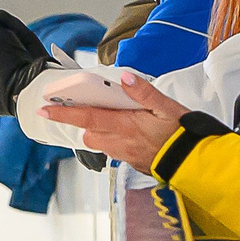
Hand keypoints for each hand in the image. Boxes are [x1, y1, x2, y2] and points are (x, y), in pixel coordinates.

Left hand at [41, 71, 187, 172]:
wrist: (195, 163)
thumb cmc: (182, 134)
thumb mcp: (167, 106)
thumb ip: (144, 91)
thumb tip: (125, 77)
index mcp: (125, 126)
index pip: (86, 117)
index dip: (63, 113)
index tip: (44, 108)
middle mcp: (120, 143)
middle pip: (89, 133)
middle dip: (82, 123)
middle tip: (83, 109)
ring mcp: (126, 155)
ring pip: (101, 143)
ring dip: (99, 132)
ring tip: (111, 119)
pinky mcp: (133, 163)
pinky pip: (115, 151)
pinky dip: (114, 140)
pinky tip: (128, 133)